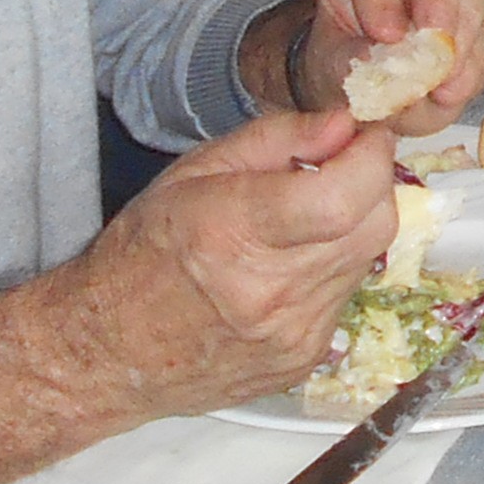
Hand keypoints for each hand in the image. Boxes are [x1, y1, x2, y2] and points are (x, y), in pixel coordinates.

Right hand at [90, 107, 401, 409]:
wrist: (110, 352)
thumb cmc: (142, 253)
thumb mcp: (193, 171)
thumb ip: (277, 139)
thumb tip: (343, 123)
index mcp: (233, 232)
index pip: (344, 195)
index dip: (370, 155)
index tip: (365, 134)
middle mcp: (271, 291)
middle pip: (374, 223)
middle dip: (370, 183)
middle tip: (340, 167)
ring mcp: (292, 334)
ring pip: (365, 259)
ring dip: (350, 227)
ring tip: (301, 221)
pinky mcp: (304, 359)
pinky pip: (345, 296)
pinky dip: (332, 269)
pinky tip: (288, 267)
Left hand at [296, 0, 483, 123]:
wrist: (366, 84)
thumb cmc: (341, 58)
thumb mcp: (330, 64)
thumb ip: (350, 64)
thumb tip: (376, 77)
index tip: (387, 35)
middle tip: (436, 39)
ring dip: (464, 32)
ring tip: (444, 77)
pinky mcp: (476, 12)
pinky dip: (475, 62)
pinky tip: (454, 88)